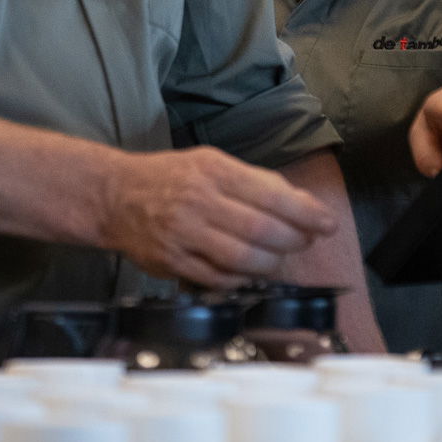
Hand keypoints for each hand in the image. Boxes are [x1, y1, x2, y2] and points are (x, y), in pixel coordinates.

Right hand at [97, 146, 336, 287]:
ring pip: (243, 258)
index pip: (271, 194)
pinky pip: (219, 278)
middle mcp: (199, 201)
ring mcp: (184, 234)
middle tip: (306, 241)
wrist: (115, 196)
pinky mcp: (173, 262)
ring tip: (281, 257)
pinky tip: (251, 270)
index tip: (326, 223)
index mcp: (214, 171)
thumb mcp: (212, 163)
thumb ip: (256, 181)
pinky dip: (243, 278)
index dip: (305, 213)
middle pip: (261, 230)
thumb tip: (302, 204)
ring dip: (272, 263)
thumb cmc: (170, 178)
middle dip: (294, 240)